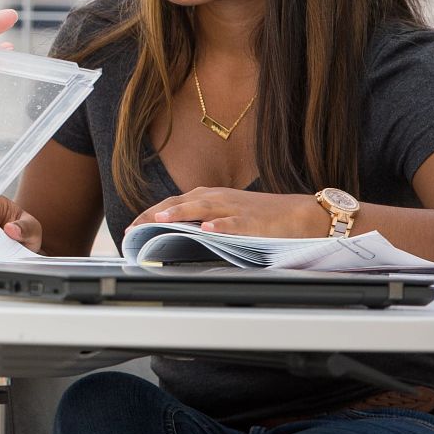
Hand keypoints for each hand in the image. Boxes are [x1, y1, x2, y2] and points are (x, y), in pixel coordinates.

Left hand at [128, 187, 327, 237]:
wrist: (302, 215)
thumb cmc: (262, 218)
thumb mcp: (226, 215)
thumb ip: (202, 222)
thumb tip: (174, 236)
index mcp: (209, 197)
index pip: (172, 203)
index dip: (149, 214)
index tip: (130, 229)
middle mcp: (218, 198)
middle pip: (179, 203)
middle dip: (154, 214)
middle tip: (133, 228)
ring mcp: (235, 208)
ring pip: (203, 207)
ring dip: (180, 213)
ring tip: (160, 220)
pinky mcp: (255, 221)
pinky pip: (236, 223)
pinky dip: (221, 225)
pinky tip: (208, 229)